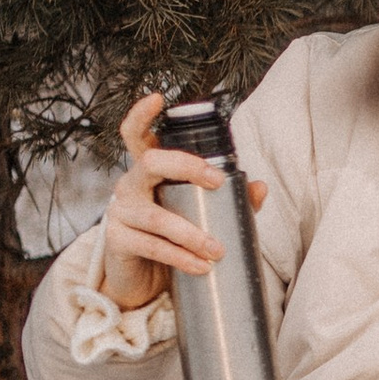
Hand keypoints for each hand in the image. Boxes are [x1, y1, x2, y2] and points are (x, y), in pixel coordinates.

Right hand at [100, 91, 262, 310]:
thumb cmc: (174, 237)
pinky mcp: (118, 242)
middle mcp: (130, 185)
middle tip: (218, 182)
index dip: (140, 115)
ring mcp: (120, 212)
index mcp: (149, 172)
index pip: (135, 135)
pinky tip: (202, 267)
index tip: (157, 98)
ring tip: (218, 249)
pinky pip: (152, 247)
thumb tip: (260, 187)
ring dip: (191, 233)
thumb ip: (231, 199)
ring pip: (156, 216)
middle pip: (150, 162)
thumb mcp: (202, 214)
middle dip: (187, 166)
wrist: (144, 281)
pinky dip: (181, 257)